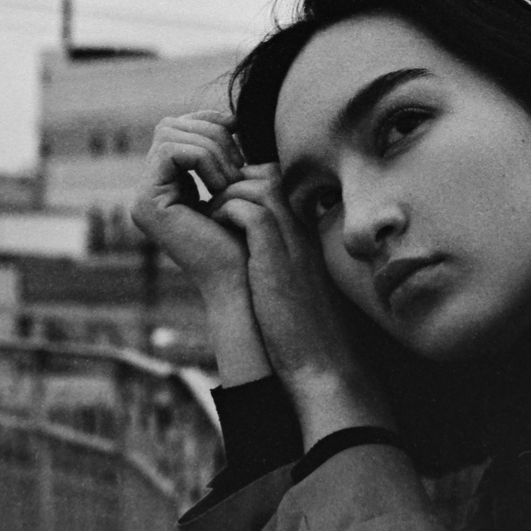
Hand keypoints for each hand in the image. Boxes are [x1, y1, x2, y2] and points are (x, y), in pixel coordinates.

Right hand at [130, 111, 252, 297]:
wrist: (244, 278)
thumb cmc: (248, 235)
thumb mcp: (238, 182)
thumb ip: (224, 151)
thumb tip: (230, 115)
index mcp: (167, 183)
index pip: (179, 126)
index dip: (210, 120)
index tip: (240, 130)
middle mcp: (148, 188)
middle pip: (171, 124)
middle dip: (212, 133)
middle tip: (239, 167)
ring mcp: (142, 197)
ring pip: (171, 133)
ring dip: (212, 149)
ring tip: (233, 181)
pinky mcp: (145, 203)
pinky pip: (172, 151)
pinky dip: (204, 160)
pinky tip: (222, 187)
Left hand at [211, 166, 389, 442]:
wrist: (318, 358)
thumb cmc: (296, 321)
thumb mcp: (286, 272)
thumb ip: (269, 245)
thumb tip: (234, 226)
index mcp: (304, 224)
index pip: (270, 176)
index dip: (239, 185)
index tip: (220, 207)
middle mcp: (302, 223)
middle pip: (262, 172)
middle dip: (229, 185)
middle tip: (211, 211)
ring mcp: (293, 236)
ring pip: (254, 184)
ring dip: (224, 199)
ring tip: (213, 223)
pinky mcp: (278, 254)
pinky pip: (249, 211)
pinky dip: (226, 215)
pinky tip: (219, 234)